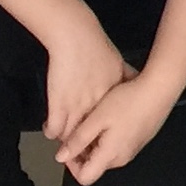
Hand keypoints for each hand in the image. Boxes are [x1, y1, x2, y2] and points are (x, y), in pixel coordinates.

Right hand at [41, 20, 132, 145]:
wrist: (75, 35)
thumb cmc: (95, 46)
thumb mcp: (118, 63)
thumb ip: (125, 77)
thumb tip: (134, 80)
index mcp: (112, 100)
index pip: (110, 127)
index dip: (103, 137)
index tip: (99, 141)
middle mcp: (96, 107)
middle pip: (91, 138)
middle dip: (85, 146)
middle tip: (80, 150)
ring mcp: (77, 108)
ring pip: (71, 137)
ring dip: (66, 140)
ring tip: (64, 140)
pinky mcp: (58, 105)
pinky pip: (54, 129)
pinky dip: (51, 131)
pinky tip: (50, 129)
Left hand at [57, 67, 176, 184]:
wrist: (159, 90)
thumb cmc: (129, 102)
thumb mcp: (97, 119)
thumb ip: (78, 140)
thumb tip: (61, 157)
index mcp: (110, 156)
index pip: (84, 177)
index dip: (71, 164)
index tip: (68, 145)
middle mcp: (122, 158)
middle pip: (94, 166)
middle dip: (82, 151)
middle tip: (80, 128)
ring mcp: (132, 149)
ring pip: (105, 154)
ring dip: (95, 142)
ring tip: (95, 118)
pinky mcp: (138, 140)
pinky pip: (117, 145)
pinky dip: (108, 135)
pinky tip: (110, 115)